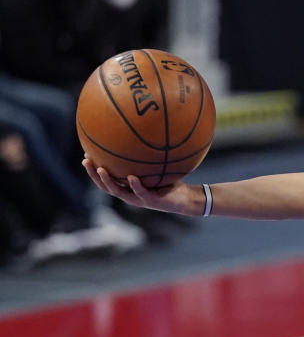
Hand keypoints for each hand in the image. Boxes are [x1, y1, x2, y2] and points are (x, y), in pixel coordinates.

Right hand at [82, 157, 201, 215]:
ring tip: (101, 169)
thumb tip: (142, 135)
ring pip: (118, 191)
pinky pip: (141, 192)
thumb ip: (147, 158)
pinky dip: (135, 185)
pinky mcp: (151, 201)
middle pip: (105, 186)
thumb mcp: (156, 168)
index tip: (86, 155)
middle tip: (86, 161)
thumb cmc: (169, 182)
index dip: (94, 170)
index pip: (106, 179)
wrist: (184, 198)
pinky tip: (131, 176)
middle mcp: (129, 194)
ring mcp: (139, 199)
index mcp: (127, 188)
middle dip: (94, 174)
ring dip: (108, 180)